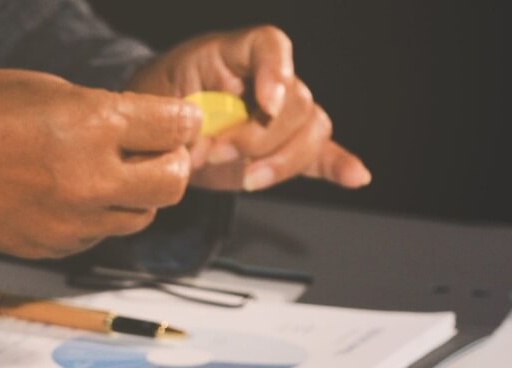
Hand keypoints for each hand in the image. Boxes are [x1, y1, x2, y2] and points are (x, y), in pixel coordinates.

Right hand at [0, 69, 200, 258]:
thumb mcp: (45, 89)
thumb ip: (100, 109)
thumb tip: (138, 126)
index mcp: (91, 124)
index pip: (175, 128)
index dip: (182, 121)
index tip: (178, 121)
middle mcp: (89, 178)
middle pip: (172, 184)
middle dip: (171, 164)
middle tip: (155, 153)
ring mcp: (71, 219)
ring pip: (140, 217)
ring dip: (135, 195)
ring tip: (107, 176)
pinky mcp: (53, 246)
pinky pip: (97, 235)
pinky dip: (95, 217)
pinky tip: (67, 196)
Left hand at [127, 26, 370, 192]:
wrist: (156, 127)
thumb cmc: (157, 103)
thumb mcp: (156, 103)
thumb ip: (183, 123)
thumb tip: (204, 151)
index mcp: (234, 54)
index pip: (270, 45)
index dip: (276, 71)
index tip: (266, 103)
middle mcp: (266, 80)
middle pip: (296, 101)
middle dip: (261, 137)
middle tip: (220, 153)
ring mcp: (281, 114)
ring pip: (312, 130)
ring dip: (283, 161)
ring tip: (247, 179)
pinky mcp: (282, 148)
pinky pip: (320, 153)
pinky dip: (339, 165)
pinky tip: (356, 176)